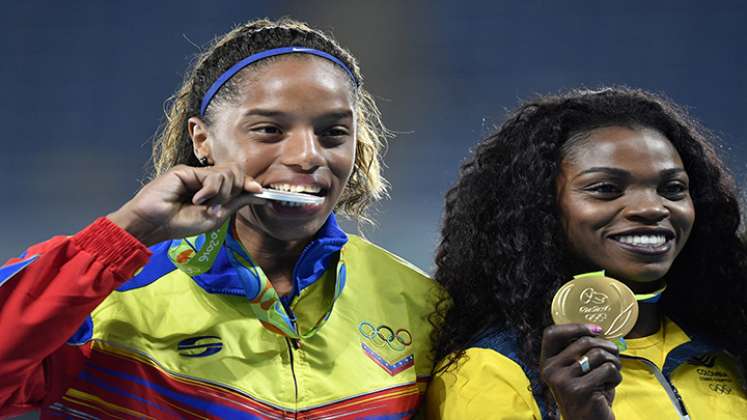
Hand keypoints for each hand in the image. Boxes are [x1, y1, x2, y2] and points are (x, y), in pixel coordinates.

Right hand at [108, 164, 262, 245]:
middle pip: (236, 172)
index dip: (248, 184)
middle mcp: (205, 179)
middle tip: (218, 205)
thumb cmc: (180, 223)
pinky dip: (209, 190)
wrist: (154, 225)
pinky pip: (212, 176)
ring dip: (220, 193)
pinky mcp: (186, 170)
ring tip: (204, 204)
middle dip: (234, 189)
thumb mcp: (215, 216)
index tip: (259, 191)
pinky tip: (196, 199)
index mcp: (213, 190)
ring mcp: (196, 173)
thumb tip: (258, 193)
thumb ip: (235, 202)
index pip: (237, 179)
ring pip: (227, 173)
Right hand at [539, 324, 621, 419]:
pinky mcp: (580, 389)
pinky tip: (611, 385)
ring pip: (599, 354)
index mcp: (547, 363)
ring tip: (613, 373)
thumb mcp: (575, 371)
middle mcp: (550, 370)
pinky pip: (607, 370)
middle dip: (606, 346)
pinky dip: (616, 376)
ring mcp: (563, 380)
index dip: (575, 327)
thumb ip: (577, 352)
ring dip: (614, 362)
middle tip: (614, 354)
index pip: (551, 333)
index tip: (596, 329)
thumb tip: (597, 330)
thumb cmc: (587, 394)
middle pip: (583, 341)